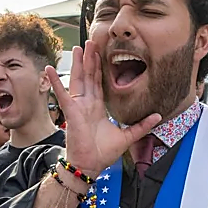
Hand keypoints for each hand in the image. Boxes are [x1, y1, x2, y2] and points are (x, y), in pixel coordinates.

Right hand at [46, 42, 161, 178]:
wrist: (90, 166)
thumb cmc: (102, 153)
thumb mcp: (127, 136)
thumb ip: (141, 125)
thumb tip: (158, 115)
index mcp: (97, 108)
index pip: (98, 83)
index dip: (99, 67)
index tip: (100, 53)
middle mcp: (86, 104)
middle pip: (88, 76)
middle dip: (89, 59)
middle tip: (90, 41)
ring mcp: (77, 107)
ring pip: (77, 80)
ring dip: (77, 63)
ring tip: (77, 47)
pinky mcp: (71, 112)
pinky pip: (62, 94)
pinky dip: (55, 81)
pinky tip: (49, 68)